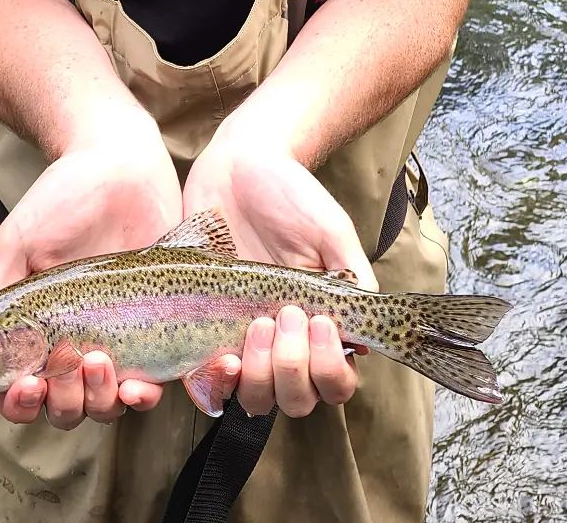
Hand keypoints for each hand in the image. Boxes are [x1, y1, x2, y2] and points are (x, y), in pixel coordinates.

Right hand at [0, 126, 181, 428]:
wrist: (123, 164)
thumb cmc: (64, 197)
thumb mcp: (19, 241)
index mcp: (33, 331)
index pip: (18, 394)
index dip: (18, 404)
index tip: (25, 384)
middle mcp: (72, 344)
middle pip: (60, 409)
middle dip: (60, 400)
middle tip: (66, 362)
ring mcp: (115, 341)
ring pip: (102, 405)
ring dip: (97, 399)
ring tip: (100, 359)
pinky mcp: (158, 332)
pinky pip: (149, 384)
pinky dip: (143, 397)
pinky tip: (141, 385)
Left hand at [182, 127, 375, 416]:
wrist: (235, 164)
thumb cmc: (290, 194)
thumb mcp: (331, 231)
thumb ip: (353, 280)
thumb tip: (367, 343)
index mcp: (318, 324)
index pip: (334, 383)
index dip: (329, 370)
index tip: (318, 323)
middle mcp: (282, 342)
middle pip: (295, 401)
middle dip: (292, 369)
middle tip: (283, 316)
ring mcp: (239, 340)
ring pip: (254, 399)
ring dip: (258, 374)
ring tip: (256, 324)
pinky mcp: (198, 333)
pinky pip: (204, 381)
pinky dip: (211, 381)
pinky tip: (215, 354)